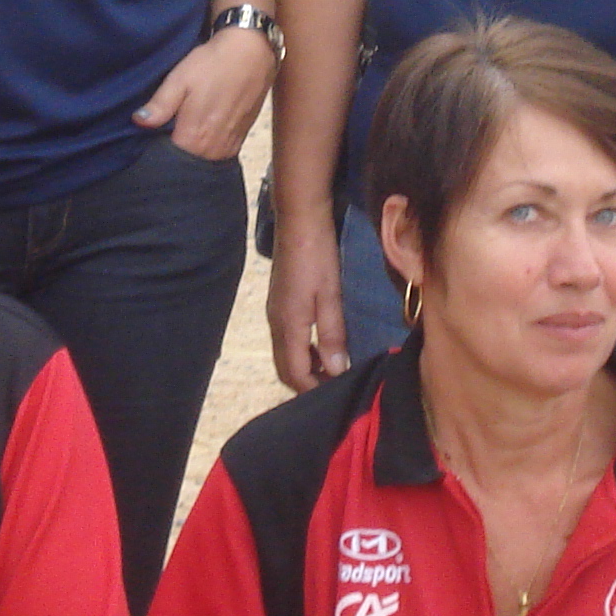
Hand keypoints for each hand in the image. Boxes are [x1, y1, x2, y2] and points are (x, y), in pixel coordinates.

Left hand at [134, 27, 275, 161]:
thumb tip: (139, 121)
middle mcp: (213, 149)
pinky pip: (218, 151)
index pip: (168, 159)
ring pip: (203, 158)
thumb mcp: (179, 80)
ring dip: (193, 148)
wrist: (252, 53)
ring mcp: (230, 146)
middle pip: (186, 162)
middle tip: (169, 127)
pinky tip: (204, 125)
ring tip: (187, 125)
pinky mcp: (241, 139)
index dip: (157, 149)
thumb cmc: (213, 64)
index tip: (152, 136)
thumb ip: (160, 106)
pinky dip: (209, 144)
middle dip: (175, 149)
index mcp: (194, 138)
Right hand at [268, 219, 349, 391]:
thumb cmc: (318, 255)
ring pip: (286, 356)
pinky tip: (323, 346)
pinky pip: (287, 340)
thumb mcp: (330, 295)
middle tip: (336, 388)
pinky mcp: (279, 304)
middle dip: (308, 384)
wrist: (299, 221)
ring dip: (306, 368)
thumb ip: (332, 334)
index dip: (314, 391)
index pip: (295, 374)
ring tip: (333, 370)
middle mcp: (276, 323)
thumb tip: (336, 370)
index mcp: (288, 325)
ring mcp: (275, 313)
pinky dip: (304, 352)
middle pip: (286, 370)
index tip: (339, 394)